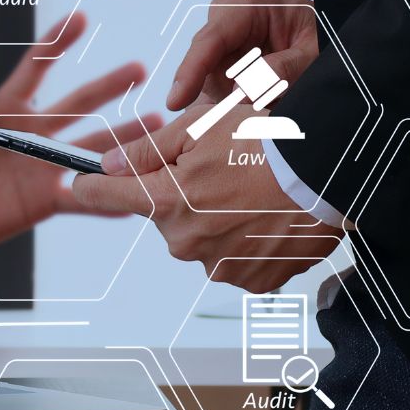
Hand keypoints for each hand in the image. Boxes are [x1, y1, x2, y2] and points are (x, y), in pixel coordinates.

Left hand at [0, 12, 161, 253]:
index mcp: (6, 110)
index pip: (36, 68)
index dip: (56, 43)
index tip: (80, 18)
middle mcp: (34, 133)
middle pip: (77, 104)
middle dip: (107, 86)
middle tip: (139, 68)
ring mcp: (44, 167)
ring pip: (90, 149)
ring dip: (122, 139)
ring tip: (156, 126)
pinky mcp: (47, 200)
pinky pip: (83, 200)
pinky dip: (108, 201)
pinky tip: (137, 196)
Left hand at [72, 100, 341, 291]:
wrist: (331, 175)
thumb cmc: (270, 142)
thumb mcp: (203, 128)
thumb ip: (148, 150)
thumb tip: (107, 164)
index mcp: (168, 202)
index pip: (108, 196)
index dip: (92, 185)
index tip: (78, 183)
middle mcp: (187, 243)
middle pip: (162, 217)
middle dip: (179, 194)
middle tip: (216, 168)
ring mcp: (220, 267)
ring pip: (199, 238)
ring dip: (213, 217)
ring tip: (249, 191)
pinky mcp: (252, 281)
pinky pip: (232, 258)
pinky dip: (242, 239)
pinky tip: (264, 216)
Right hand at [166, 0, 320, 110]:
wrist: (334, 41)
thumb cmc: (325, 41)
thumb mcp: (311, 57)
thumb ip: (279, 72)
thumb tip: (239, 95)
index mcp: (252, 1)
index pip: (212, 36)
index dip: (191, 69)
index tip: (177, 100)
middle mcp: (233, 13)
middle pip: (203, 56)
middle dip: (211, 88)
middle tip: (224, 116)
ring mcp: (227, 36)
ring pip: (206, 74)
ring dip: (223, 98)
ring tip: (252, 108)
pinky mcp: (226, 56)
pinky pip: (216, 83)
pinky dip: (228, 101)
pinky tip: (243, 110)